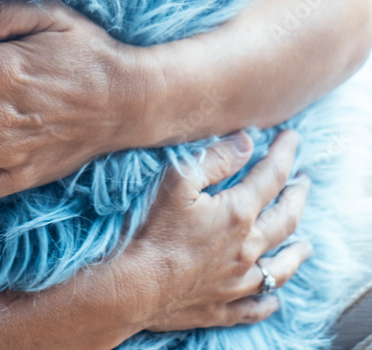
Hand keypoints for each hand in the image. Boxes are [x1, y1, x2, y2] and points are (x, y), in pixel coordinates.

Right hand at [117, 129, 311, 332]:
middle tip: (304, 182)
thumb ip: (215, 159)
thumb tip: (246, 142)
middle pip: (286, 219)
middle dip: (298, 196)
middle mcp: (248, 248)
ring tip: (306, 245)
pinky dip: (269, 301)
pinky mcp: (224, 306)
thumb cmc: (154, 229)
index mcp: (238, 214)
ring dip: (297, 253)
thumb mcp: (178, 181)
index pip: (271, 176)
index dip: (284, 153)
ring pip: (281, 267)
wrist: (137, 286)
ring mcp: (239, 281)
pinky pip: (257, 306)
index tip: (292, 137)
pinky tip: (274, 299)